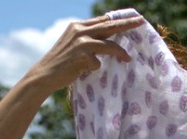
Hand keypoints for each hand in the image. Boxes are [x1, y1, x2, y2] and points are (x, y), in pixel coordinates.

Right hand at [23, 14, 144, 93]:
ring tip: (128, 59)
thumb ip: (88, 38)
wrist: (45, 74)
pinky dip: (95, 68)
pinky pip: (98, 63)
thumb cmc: (62, 62)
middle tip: (141, 22)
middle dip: (127, 24)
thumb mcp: (73, 44)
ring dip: (120, 53)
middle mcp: (80, 30)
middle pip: (109, 26)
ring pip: (109, 45)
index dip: (118, 19)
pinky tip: (83, 71)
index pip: (102, 20)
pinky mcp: (83, 56)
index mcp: (77, 26)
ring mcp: (81, 43)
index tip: (133, 17)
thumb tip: (108, 38)